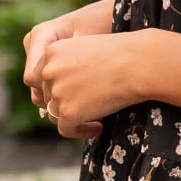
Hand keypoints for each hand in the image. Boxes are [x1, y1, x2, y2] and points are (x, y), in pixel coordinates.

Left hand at [28, 26, 150, 138]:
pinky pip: (66, 129)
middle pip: (48, 95)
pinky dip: (80, 131)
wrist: (138, 64)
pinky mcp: (68, 112)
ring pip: (56, 113)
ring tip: (96, 119)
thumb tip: (67, 88)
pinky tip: (99, 127)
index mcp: (52, 50)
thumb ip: (71, 64)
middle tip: (89, 107)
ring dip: (74, 117)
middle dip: (66, 102)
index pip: (42, 76)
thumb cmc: (123, 53)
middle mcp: (49, 71)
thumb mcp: (89, 48)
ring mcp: (57, 92)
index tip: (76, 92)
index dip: (57, 87)